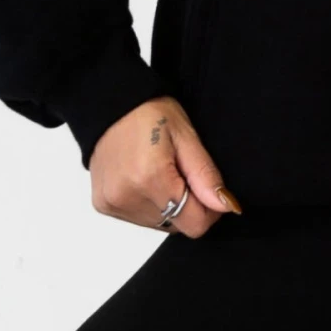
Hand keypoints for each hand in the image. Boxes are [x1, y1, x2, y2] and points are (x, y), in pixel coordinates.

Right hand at [88, 97, 242, 235]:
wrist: (112, 105)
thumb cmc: (150, 113)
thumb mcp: (186, 136)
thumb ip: (205, 175)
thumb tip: (226, 205)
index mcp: (150, 178)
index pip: (194, 224)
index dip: (210, 210)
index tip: (208, 189)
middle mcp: (127, 196)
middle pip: (176, 225)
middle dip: (187, 204)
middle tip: (181, 171)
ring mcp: (112, 203)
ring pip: (158, 223)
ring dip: (167, 205)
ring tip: (160, 172)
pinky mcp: (103, 205)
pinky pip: (139, 218)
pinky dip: (148, 204)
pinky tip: (144, 178)